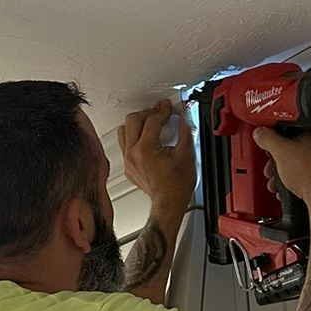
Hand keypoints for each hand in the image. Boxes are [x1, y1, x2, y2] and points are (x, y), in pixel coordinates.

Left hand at [121, 99, 195, 215]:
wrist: (169, 203)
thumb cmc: (177, 186)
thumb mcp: (186, 153)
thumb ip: (186, 130)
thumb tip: (185, 115)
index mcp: (146, 149)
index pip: (152, 120)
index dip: (162, 110)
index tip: (168, 107)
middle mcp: (132, 154)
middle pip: (133, 120)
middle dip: (148, 113)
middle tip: (160, 113)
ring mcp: (128, 161)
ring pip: (124, 131)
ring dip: (137, 124)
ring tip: (151, 124)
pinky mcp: (128, 167)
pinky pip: (125, 146)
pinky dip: (134, 138)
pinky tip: (146, 139)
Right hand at [254, 124, 310, 209]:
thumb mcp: (280, 151)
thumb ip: (267, 138)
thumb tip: (261, 133)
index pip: (294, 126)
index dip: (278, 133)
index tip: (269, 140)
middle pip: (296, 147)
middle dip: (279, 158)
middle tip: (272, 163)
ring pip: (300, 163)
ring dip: (284, 171)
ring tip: (277, 179)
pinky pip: (306, 176)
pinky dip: (294, 180)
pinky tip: (287, 187)